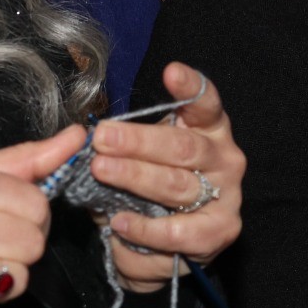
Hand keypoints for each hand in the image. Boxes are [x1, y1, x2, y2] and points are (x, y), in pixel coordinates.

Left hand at [93, 62, 246, 288]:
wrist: (182, 234)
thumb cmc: (159, 182)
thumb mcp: (146, 154)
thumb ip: (126, 144)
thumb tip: (81, 142)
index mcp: (210, 129)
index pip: (205, 103)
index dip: (190, 87)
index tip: (170, 71)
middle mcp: (224, 159)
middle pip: (183, 148)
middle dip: (139, 142)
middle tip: (102, 139)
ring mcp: (227, 197)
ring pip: (178, 188)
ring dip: (136, 179)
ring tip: (102, 173)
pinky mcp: (220, 233)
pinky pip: (179, 235)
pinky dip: (144, 230)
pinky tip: (119, 222)